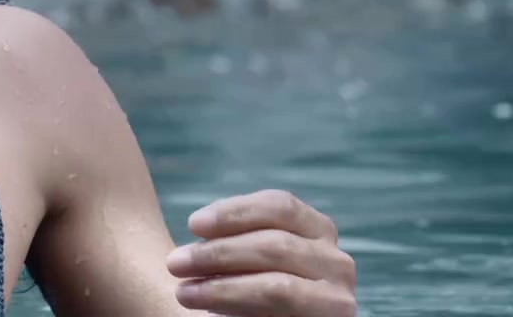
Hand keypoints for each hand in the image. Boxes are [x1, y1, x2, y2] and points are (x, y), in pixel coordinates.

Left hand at [166, 189, 356, 315]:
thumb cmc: (253, 289)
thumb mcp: (249, 256)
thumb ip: (236, 240)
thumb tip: (195, 234)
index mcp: (318, 230)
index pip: (279, 206)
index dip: (234, 212)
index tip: (193, 224)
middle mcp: (337, 261)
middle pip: (275, 244)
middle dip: (219, 253)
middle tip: (175, 263)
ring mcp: (338, 299)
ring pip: (278, 287)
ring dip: (222, 288)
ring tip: (184, 292)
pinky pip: (280, 314)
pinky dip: (239, 310)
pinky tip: (210, 311)